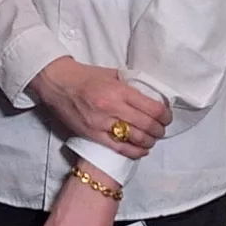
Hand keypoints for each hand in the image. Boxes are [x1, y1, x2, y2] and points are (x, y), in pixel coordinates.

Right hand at [29, 57, 171, 159]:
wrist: (57, 84)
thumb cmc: (85, 76)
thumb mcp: (112, 74)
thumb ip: (130, 85)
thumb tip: (150, 95)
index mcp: (119, 90)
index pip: (152, 108)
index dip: (165, 115)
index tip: (167, 116)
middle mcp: (112, 108)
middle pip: (147, 125)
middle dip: (159, 130)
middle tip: (162, 129)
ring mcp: (101, 124)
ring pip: (135, 139)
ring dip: (149, 142)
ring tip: (152, 139)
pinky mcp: (92, 135)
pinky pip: (119, 149)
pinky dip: (134, 152)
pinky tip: (141, 150)